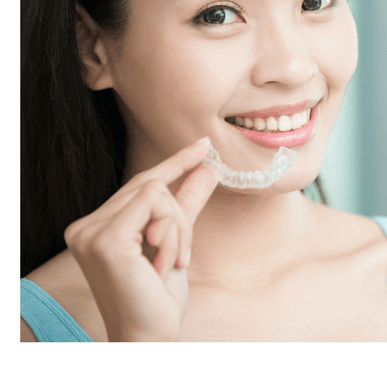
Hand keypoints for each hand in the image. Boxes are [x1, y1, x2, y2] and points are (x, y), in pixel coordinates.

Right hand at [64, 137, 217, 341]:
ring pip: (157, 192)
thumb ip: (186, 204)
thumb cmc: (157, 297)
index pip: (139, 184)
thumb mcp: (176, 242)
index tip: (201, 145)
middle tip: (182, 256)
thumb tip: (207, 168)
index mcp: (94, 226)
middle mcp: (84, 226)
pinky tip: (164, 264)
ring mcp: (90, 232)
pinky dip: (173, 234)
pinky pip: (156, 205)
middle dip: (179, 216)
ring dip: (178, 229)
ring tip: (170, 264)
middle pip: (151, 185)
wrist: (150, 337)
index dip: (173, 163)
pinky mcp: (106, 240)